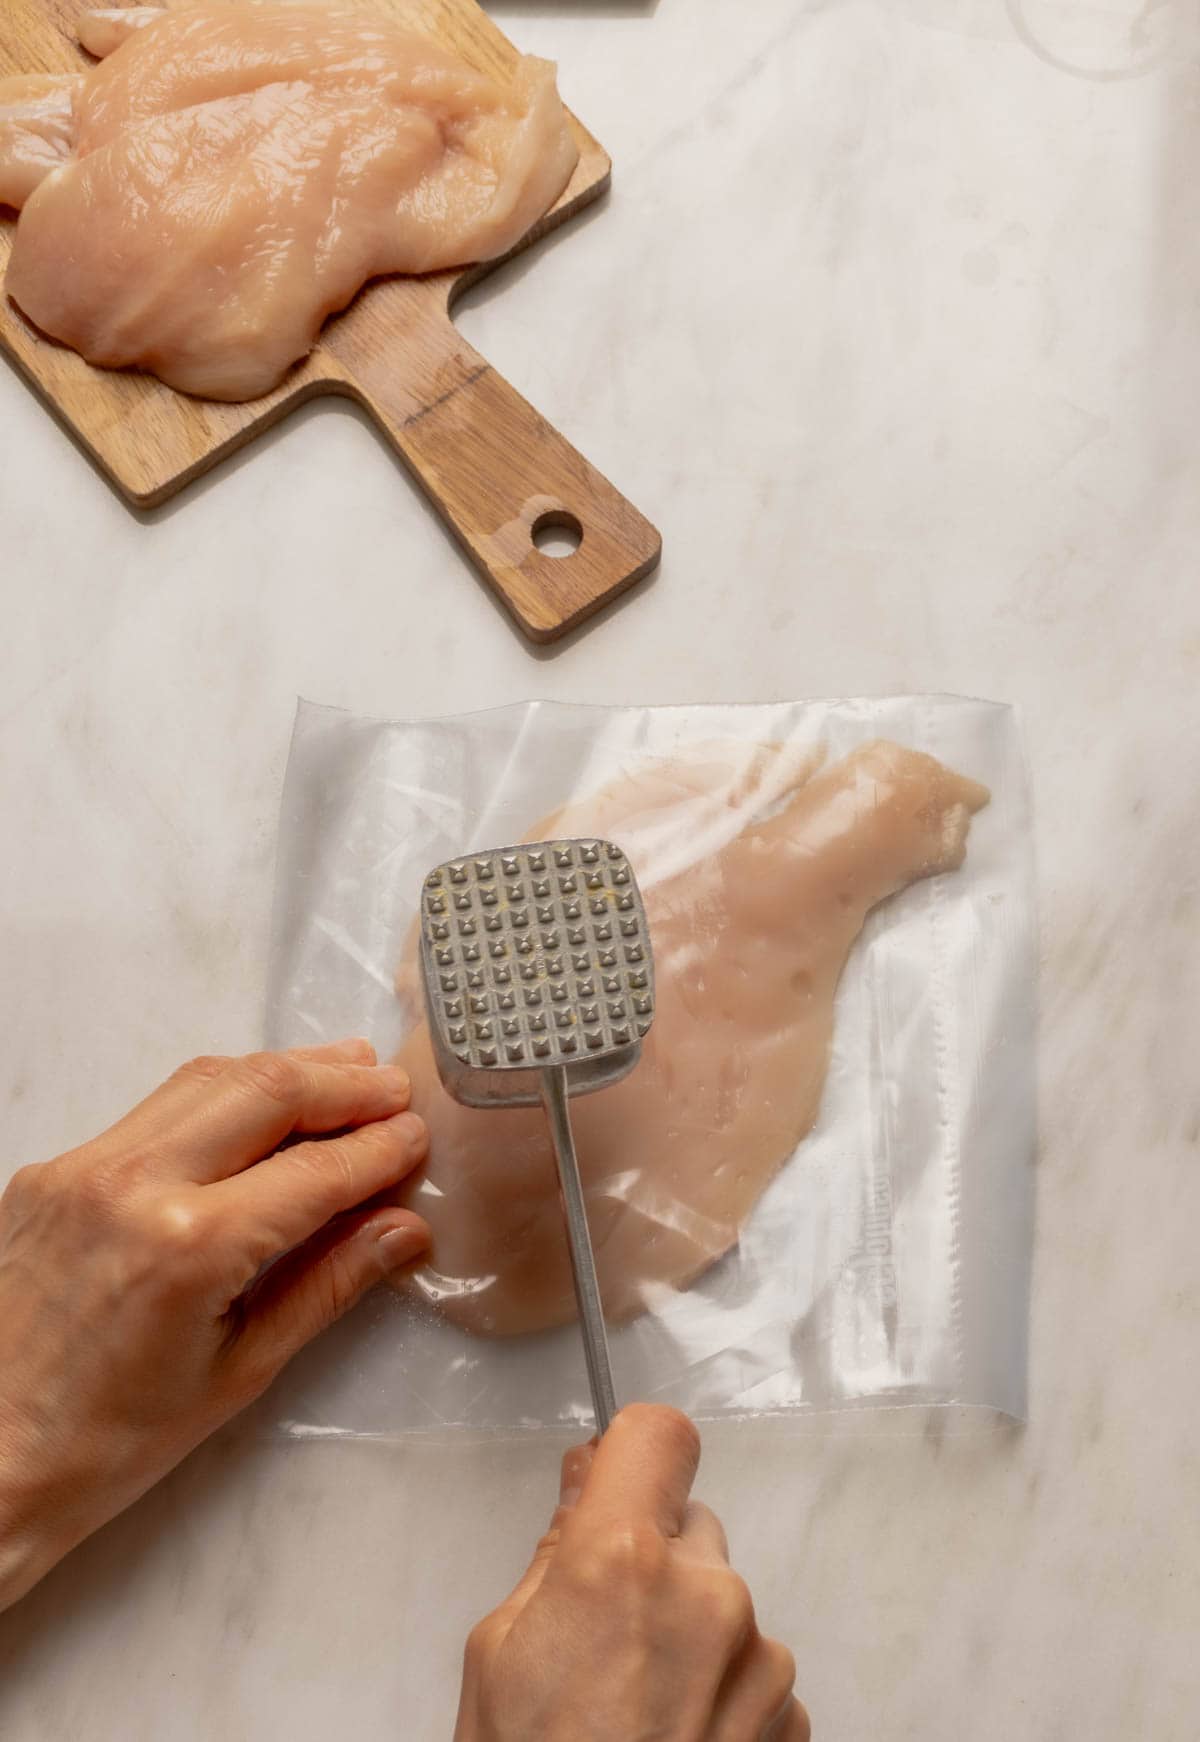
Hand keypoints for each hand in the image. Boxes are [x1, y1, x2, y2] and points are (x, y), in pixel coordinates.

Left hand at [0, 1038, 430, 1610]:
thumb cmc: (109, 1442)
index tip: (420, 1137)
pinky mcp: (57, 1167)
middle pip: (265, 1092)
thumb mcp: (240, 1371)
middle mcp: (134, 1184)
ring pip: (209, 1080)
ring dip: (285, 1071)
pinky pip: (158, 1106)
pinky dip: (223, 1094)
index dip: (379, 1149)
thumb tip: (404, 1229)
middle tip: (394, 1089)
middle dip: (343, 1084)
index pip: (314, 1171)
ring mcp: (86, 1166)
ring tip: (344, 1071)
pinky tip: (260, 1107)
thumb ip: (328, 1284)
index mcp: (188, 1247)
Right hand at [455, 1404, 808, 1741]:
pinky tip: (671, 1737)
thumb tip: (584, 1485)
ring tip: (632, 1707)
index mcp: (621, 1561)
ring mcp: (758, 1659)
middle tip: (602, 1634)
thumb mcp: (497, 1653)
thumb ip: (553, 1555)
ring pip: (723, 1600)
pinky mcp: (789, 1717)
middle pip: (689, 1526)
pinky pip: (753, 1666)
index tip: (615, 1481)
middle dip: (651, 1560)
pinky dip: (720, 1688)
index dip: (633, 1454)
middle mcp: (708, 1594)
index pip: (660, 1435)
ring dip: (689, 1632)